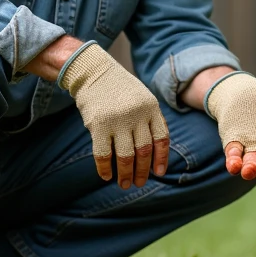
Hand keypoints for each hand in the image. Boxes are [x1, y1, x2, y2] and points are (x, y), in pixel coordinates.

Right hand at [59, 41, 169, 188]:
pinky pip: (103, 154)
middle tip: (139, 183)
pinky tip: (106, 176)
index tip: (158, 173)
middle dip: (142, 171)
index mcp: (151, 108)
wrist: (94, 72)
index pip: (161, 138)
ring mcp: (117, 120)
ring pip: (125, 156)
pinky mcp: (98, 125)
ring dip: (126, 174)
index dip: (161, 158)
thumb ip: (151, 119)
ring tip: (124, 184)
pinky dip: (104, 168)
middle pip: (144, 150)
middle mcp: (137, 115)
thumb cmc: (120, 89)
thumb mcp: (143, 98)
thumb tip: (158, 150)